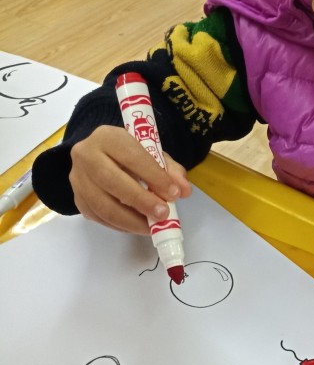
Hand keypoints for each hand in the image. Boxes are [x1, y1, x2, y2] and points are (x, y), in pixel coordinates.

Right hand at [69, 125, 191, 233]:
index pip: (131, 156)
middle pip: (111, 181)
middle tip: (162, 214)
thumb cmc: (130, 154)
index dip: (154, 176)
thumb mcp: (152, 153)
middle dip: (140, 200)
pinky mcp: (78, 200)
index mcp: (106, 137)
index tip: (174, 193)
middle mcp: (85, 155)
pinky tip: (138, 226)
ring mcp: (78, 179)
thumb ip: (169, 169)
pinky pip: (99, 217)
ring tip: (153, 227)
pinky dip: (121, 225)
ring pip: (102, 205)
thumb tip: (184, 190)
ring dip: (131, 220)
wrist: (100, 156)